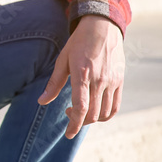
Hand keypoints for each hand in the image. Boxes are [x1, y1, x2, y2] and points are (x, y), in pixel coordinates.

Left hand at [38, 15, 125, 138]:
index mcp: (83, 75)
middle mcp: (100, 80)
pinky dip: (106, 114)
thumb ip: (54, 84)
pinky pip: (115, 105)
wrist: (102, 27)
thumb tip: (42, 102)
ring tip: (80, 110)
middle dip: (79, 121)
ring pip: (105, 112)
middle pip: (93, 114)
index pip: (81, 107)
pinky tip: (95, 110)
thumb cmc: (78, 43)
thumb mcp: (62, 60)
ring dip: (92, 118)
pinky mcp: (120, 81)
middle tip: (68, 114)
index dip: (74, 124)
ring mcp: (112, 81)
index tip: (68, 134)